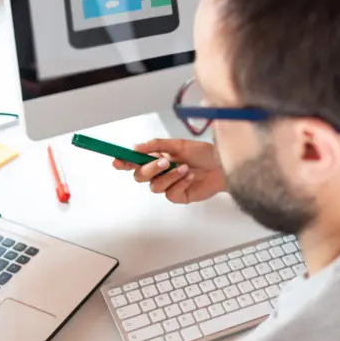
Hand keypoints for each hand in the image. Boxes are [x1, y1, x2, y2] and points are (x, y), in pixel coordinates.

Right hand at [112, 139, 226, 204]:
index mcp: (157, 158)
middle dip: (150, 169)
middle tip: (164, 162)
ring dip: (169, 176)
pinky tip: (190, 176)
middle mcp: (160, 173)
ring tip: (185, 168)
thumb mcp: (178, 144)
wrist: (222, 165)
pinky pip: (170, 194)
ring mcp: (169, 185)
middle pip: (140, 176)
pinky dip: (180, 183)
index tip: (117, 161)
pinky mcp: (179, 196)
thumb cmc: (203, 153)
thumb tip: (136, 147)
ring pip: (155, 187)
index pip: (135, 162)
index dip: (124, 162)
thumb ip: (156, 145)